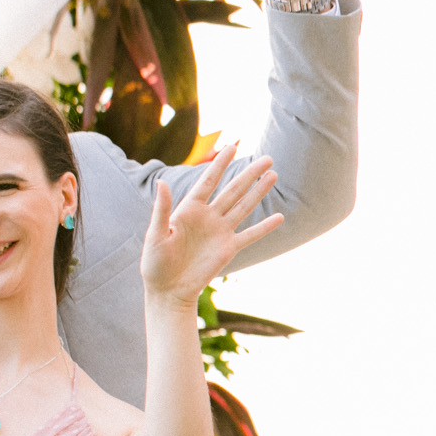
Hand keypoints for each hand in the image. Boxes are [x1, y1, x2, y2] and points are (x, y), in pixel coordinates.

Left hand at [139, 143, 285, 308]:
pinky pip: (250, 235)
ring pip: (244, 206)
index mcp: (189, 209)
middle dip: (250, 174)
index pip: (209, 181)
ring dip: (259, 191)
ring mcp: (220, 232)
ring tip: (274, 175)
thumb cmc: (155, 263)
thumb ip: (162, 209)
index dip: (221, 164)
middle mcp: (208, 216)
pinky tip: (280, 217)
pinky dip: (265, 227)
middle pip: (233, 190)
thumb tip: (162, 182)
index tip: (232, 146)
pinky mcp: (229, 249)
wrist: (168, 290)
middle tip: (267, 158)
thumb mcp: (156, 234)